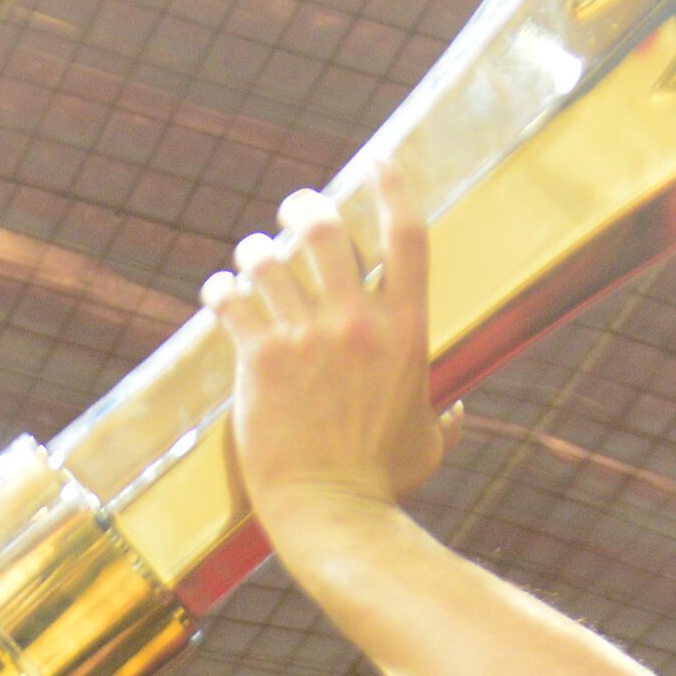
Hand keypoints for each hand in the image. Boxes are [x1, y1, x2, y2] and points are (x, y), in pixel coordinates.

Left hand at [219, 182, 440, 533]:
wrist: (332, 513)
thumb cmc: (383, 484)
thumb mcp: (430, 443)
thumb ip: (445, 416)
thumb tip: (456, 411)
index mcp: (407, 332)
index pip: (407, 236)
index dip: (393, 186)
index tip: (378, 161)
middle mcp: (357, 323)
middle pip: (327, 229)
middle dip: (304, 207)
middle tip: (293, 210)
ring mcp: (307, 338)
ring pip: (269, 259)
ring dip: (255, 249)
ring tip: (250, 258)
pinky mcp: (261, 358)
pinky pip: (230, 299)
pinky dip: (221, 289)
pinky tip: (218, 293)